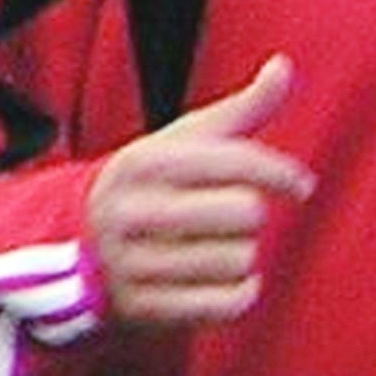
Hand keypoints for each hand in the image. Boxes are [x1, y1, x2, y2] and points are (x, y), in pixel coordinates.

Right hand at [86, 54, 315, 325]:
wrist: (75, 249)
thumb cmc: (152, 186)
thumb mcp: (184, 142)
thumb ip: (240, 109)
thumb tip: (284, 65)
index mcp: (146, 161)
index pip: (235, 161)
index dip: (281, 174)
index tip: (300, 186)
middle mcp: (133, 211)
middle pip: (243, 213)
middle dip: (251, 217)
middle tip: (236, 220)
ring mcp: (132, 264)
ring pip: (237, 261)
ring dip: (243, 257)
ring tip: (221, 250)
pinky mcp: (142, 309)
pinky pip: (224, 305)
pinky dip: (240, 295)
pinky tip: (233, 283)